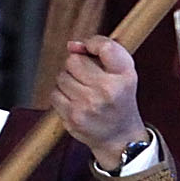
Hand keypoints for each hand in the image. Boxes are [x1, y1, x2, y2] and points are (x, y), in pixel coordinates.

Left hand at [53, 37, 148, 166]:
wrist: (120, 136)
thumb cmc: (120, 99)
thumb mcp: (124, 72)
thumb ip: (103, 50)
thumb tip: (72, 45)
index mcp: (124, 76)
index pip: (106, 47)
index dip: (93, 43)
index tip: (90, 49)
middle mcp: (109, 90)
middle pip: (74, 60)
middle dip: (76, 65)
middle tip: (87, 77)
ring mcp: (90, 105)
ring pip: (62, 77)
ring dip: (68, 81)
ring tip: (82, 91)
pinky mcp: (74, 118)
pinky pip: (55, 94)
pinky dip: (61, 95)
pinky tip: (75, 101)